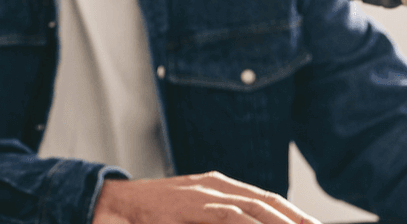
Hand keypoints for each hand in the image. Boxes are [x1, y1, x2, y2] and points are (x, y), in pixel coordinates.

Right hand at [92, 172, 320, 223]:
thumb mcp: (187, 216)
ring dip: (283, 223)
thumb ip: (216, 219)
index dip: (294, 215)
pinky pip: (230, 216)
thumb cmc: (148, 218)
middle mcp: (215, 185)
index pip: (266, 200)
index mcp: (217, 186)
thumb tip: (245, 222)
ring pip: (256, 207)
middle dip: (299, 220)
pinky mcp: (190, 205)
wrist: (107, 205)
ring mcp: (202, 193)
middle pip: (269, 203)